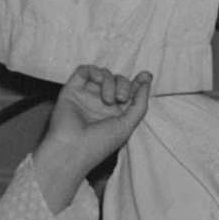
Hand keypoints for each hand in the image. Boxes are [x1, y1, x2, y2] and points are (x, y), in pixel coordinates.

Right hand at [33, 65, 151, 212]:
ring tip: (108, 99)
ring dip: (110, 82)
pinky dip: (94, 71)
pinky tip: (98, 81)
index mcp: (116, 112)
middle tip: (121, 98)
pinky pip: (83, 71)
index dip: (138, 82)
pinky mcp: (72, 90)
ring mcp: (87, 96)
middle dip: (124, 85)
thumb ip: (139, 103)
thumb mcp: (128, 125)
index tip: (146, 76)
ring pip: (103, 74)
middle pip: (118, 80)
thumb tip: (146, 81)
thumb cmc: (99, 143)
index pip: (129, 91)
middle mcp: (102, 103)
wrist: (72, 149)